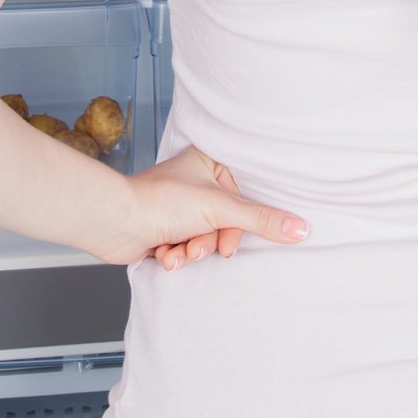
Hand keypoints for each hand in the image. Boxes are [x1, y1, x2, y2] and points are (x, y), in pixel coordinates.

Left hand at [105, 144, 309, 270]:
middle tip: (198, 246)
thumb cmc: (162, 201)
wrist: (116, 222)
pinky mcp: (164, 227)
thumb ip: (262, 220)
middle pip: (223, 222)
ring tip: (177, 250)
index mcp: (208, 161)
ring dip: (192, 251)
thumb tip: (301, 229)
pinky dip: (176, 256)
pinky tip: (164, 254)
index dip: (237, 221)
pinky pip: (185, 247)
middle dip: (209, 241)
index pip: (241, 195)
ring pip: (204, 238)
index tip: (230, 235)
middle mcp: (194, 180)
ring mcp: (179, 206)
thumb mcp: (221, 209)